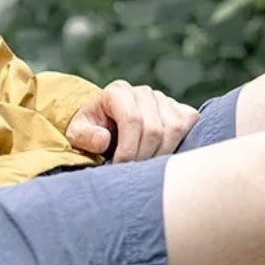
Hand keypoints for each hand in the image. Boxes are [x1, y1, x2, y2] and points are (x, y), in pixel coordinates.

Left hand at [66, 80, 199, 162]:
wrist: (104, 124)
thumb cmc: (89, 130)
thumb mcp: (76, 133)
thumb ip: (85, 136)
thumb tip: (104, 140)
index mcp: (117, 92)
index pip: (132, 120)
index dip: (128, 149)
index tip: (119, 167)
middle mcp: (143, 92)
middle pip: (154, 128)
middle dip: (143, 156)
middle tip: (131, 172)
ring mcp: (164, 99)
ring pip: (174, 129)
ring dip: (160, 154)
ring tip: (142, 167)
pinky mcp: (179, 108)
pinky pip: (188, 124)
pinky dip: (177, 143)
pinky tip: (158, 154)